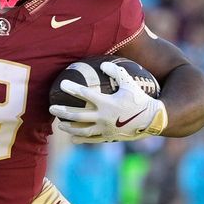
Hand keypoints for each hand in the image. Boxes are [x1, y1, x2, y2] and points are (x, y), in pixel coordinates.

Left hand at [49, 61, 167, 142]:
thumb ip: (116, 72)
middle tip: (51, 108)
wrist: (152, 120)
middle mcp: (103, 117)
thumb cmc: (140, 99)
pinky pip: (91, 139)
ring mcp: (105, 130)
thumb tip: (103, 64)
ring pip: (82, 130)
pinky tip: (72, 138)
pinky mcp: (108, 138)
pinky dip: (80, 139)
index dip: (72, 88)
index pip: (85, 95)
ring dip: (69, 127)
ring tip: (59, 124)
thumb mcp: (130, 82)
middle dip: (63, 111)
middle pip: (78, 115)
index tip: (62, 84)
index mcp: (107, 103)